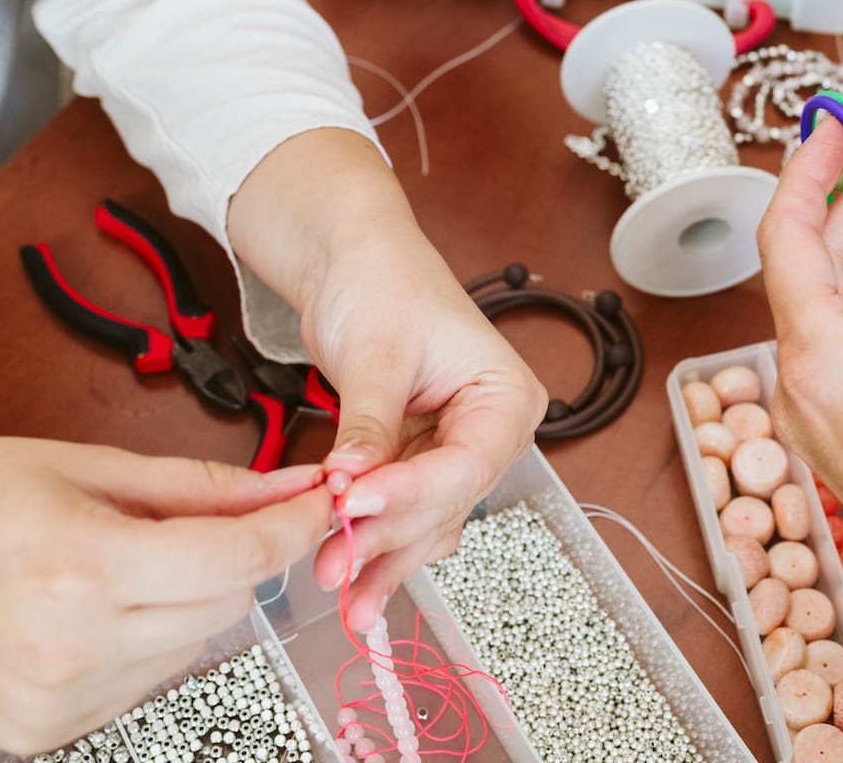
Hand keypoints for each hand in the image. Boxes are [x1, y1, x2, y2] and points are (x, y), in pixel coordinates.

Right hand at [0, 440, 328, 753]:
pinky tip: (96, 605)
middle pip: (227, 604)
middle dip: (235, 555)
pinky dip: (148, 638)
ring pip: (196, 644)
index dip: (295, 528)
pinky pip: (149, 678)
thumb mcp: (84, 463)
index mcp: (80, 564)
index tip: (324, 502)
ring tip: (122, 558)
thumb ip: (201, 485)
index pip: (237, 560)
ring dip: (190, 598)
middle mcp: (71, 644)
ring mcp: (58, 698)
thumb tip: (292, 486)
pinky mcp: (47, 730)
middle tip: (197, 518)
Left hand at [302, 243, 544, 626]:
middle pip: (446, 503)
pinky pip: (402, 512)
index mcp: (506, 396)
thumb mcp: (376, 353)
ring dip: (381, 551)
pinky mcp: (419, 462)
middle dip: (389, 534)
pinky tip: (344, 566)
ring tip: (336, 581)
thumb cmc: (383, 282)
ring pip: (425, 521)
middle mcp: (490, 431)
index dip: (412, 494)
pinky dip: (371, 535)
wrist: (354, 261)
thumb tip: (352, 482)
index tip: (355, 509)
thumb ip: (369, 424)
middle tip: (335, 563)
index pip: (467, 464)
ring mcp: (454, 450)